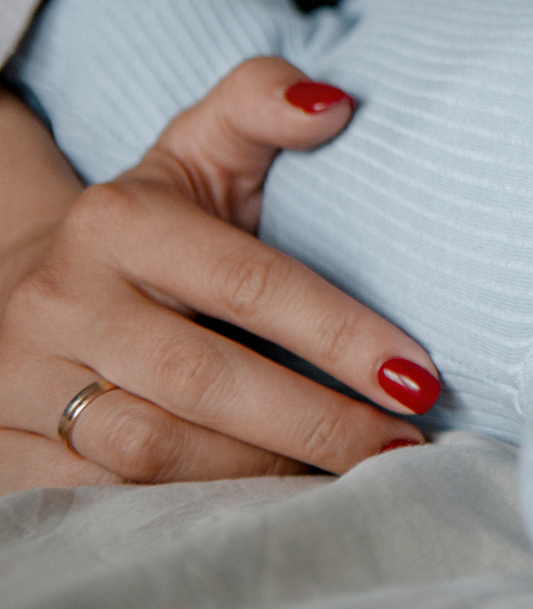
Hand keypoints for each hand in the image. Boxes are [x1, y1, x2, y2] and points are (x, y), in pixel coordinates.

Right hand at [0, 60, 440, 489]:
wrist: (28, 282)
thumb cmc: (154, 222)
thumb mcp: (201, 147)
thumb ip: (264, 102)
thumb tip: (334, 105)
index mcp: (117, 222)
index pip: (249, 283)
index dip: (341, 335)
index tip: (417, 377)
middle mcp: (60, 302)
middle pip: (206, 382)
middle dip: (318, 423)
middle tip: (401, 447)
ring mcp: (18, 381)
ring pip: (153, 450)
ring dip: (262, 474)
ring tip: (345, 476)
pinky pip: (102, 496)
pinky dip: (191, 506)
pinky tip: (262, 503)